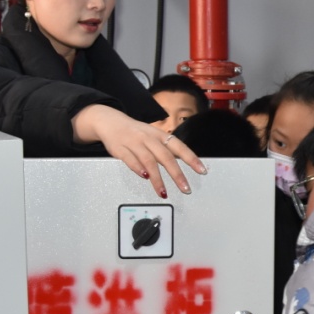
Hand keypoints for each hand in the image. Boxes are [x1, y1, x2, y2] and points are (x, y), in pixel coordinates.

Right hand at [71, 104, 205, 197]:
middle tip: (185, 188)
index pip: (180, 147)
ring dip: (157, 178)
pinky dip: (138, 168)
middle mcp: (149, 139)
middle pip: (166, 157)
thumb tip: (186, 163)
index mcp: (160, 135)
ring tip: (163, 192)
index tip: (202, 170)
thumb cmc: (136, 132)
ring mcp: (135, 143)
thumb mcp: (154, 136)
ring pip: (149, 161)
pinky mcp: (120, 149)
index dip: (192, 159)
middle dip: (177, 175)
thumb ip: (167, 150)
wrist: (110, 121)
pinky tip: (144, 177)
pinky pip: (130, 159)